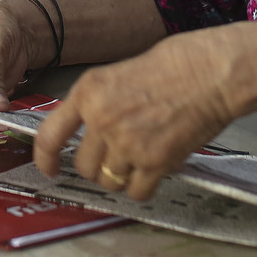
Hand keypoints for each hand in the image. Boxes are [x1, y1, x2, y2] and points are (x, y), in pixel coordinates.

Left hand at [33, 26, 254, 201]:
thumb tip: (88, 134)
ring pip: (110, 181)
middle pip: (84, 166)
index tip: (50, 169)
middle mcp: (101, 120)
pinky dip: (144, 187)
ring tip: (140, 160)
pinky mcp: (155, 162)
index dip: (45, 159)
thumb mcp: (119, 73)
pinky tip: (155, 171)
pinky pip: (137, 191)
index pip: (49, 135)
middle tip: (117, 157)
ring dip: (122, 177)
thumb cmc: (174, 65)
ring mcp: (127, 143)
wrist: (211, 72)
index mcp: (87, 92)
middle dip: (98, 167)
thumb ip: (98, 103)